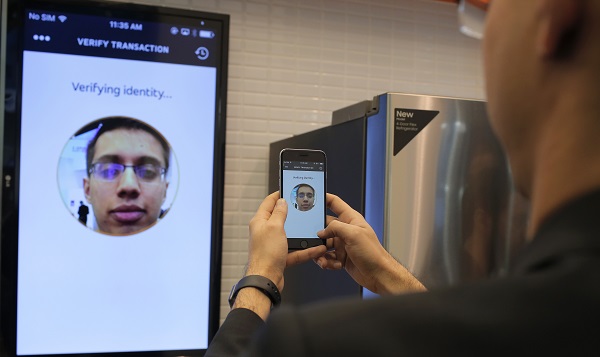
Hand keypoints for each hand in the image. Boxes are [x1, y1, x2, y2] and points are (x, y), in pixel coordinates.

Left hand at [235, 192, 326, 320]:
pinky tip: (317, 249)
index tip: (288, 189)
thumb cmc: (265, 255)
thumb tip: (281, 201)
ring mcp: (272, 245)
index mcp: (260, 222)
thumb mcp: (275, 227)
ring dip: (303, 234)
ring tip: (314, 230)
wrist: (265, 280)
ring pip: (291, 236)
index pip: (269, 203)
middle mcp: (265, 233)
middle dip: (293, 215)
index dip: (278, 195)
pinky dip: (306, 250)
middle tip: (304, 208)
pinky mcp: (280, 257)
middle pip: (280, 219)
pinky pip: (295, 251)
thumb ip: (279, 213)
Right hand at [316, 194, 425, 294]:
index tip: (312, 198)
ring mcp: (343, 244)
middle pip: (324, 226)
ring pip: (323, 244)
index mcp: (351, 219)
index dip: (324, 198)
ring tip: (323, 258)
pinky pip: (327, 257)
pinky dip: (327, 261)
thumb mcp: (354, 234)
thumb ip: (335, 228)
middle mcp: (346, 230)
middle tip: (314, 240)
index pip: (335, 203)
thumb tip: (322, 231)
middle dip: (317, 234)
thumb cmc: (373, 253)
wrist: (379, 275)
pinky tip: (334, 265)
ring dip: (320, 252)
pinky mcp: (341, 257)